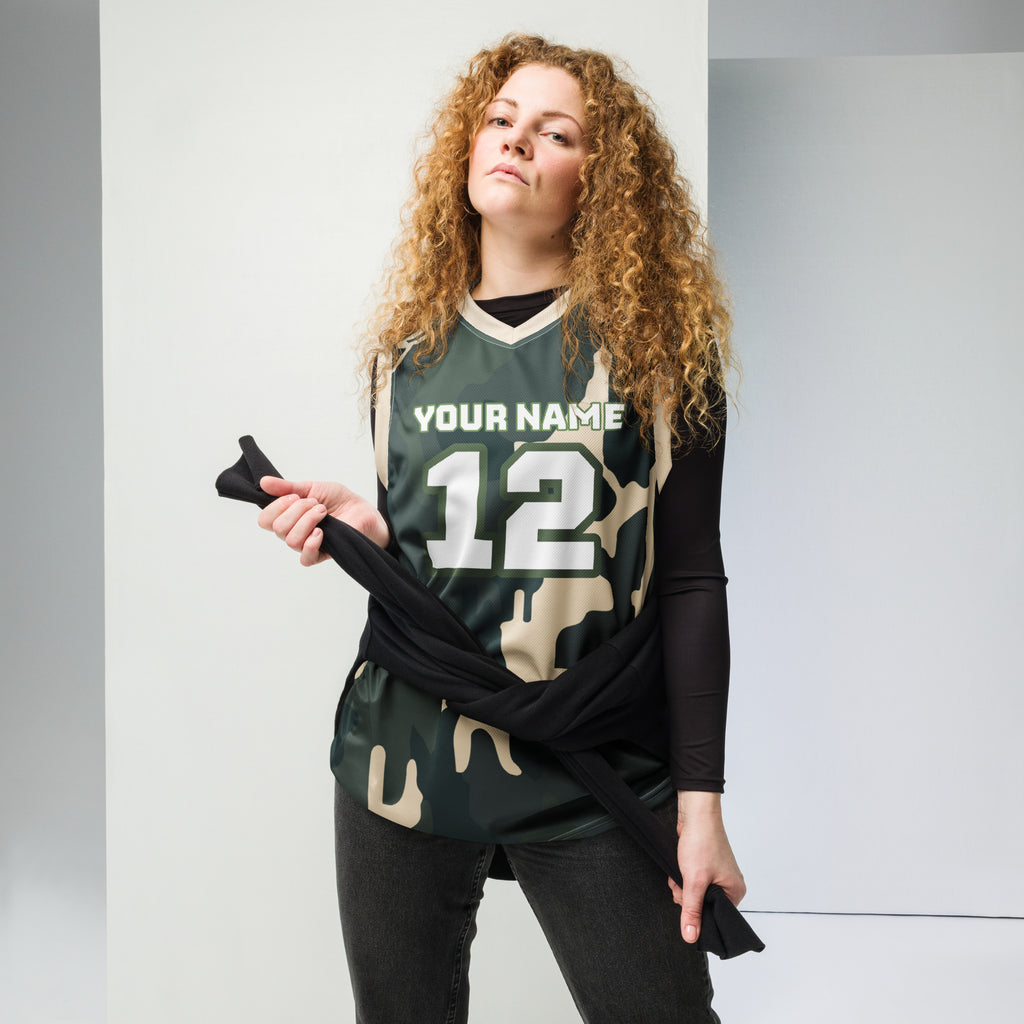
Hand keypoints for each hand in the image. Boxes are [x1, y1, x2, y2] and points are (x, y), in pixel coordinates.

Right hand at [256, 475, 389, 564]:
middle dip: (298, 510)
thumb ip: (288, 487)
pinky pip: (306, 558)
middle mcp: (294, 532)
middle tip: (316, 503)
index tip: (295, 496)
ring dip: (308, 521)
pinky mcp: (321, 554)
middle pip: (278, 528)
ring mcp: (307, 544)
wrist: (363, 510)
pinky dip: (311, 543)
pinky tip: (321, 532)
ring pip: (291, 540)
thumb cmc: (339, 500)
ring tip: (323, 512)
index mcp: (288, 517)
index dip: (276, 507)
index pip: (265, 520)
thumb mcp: (312, 487)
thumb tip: (264, 482)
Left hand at [668, 790, 745, 943]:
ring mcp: (717, 875)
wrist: (695, 813)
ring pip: (695, 894)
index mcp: (736, 891)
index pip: (717, 918)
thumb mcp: (694, 881)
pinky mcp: (705, 867)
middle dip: (687, 898)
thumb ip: (692, 910)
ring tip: (680, 873)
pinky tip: (678, 869)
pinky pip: (692, 882)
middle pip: (704, 906)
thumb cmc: (702, 841)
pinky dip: (682, 878)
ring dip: (682, 887)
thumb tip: (691, 937)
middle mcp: (729, 884)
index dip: (699, 914)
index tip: (689, 903)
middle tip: (683, 884)